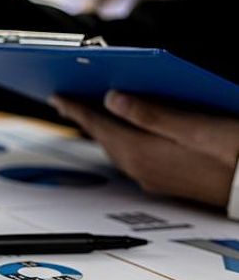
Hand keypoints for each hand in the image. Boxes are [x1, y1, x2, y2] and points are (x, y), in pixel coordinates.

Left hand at [51, 91, 238, 208]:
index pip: (98, 125)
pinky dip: (120, 141)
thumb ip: (148, 112)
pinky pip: (131, 157)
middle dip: (84, 118)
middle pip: (102, 138)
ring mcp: (152, 178)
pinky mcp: (165, 181)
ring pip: (116, 149)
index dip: (76, 108)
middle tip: (67, 102)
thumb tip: (112, 98)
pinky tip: (125, 135)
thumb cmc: (232, 153)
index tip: (57, 97)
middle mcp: (141, 168)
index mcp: (142, 152)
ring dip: (102, 131)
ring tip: (90, 115)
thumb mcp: (191, 125)